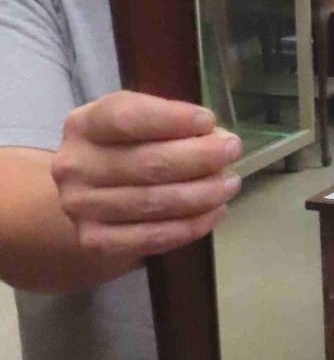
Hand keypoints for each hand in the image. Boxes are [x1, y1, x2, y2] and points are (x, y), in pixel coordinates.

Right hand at [52, 91, 241, 261]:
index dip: (172, 119)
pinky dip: (191, 226)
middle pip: (147, 163)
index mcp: (84, 125)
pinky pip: (153, 237)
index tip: (208, 121)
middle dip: (200, 157)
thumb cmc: (122, 152)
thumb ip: (169, 124)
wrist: (88, 201)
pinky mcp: (96, 242)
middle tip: (231, 151)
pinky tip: (214, 213)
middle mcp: (75, 166)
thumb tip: (216, 137)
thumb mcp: (134, 126)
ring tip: (230, 183)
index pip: (126, 117)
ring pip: (155, 202)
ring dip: (203, 194)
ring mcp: (82, 207)